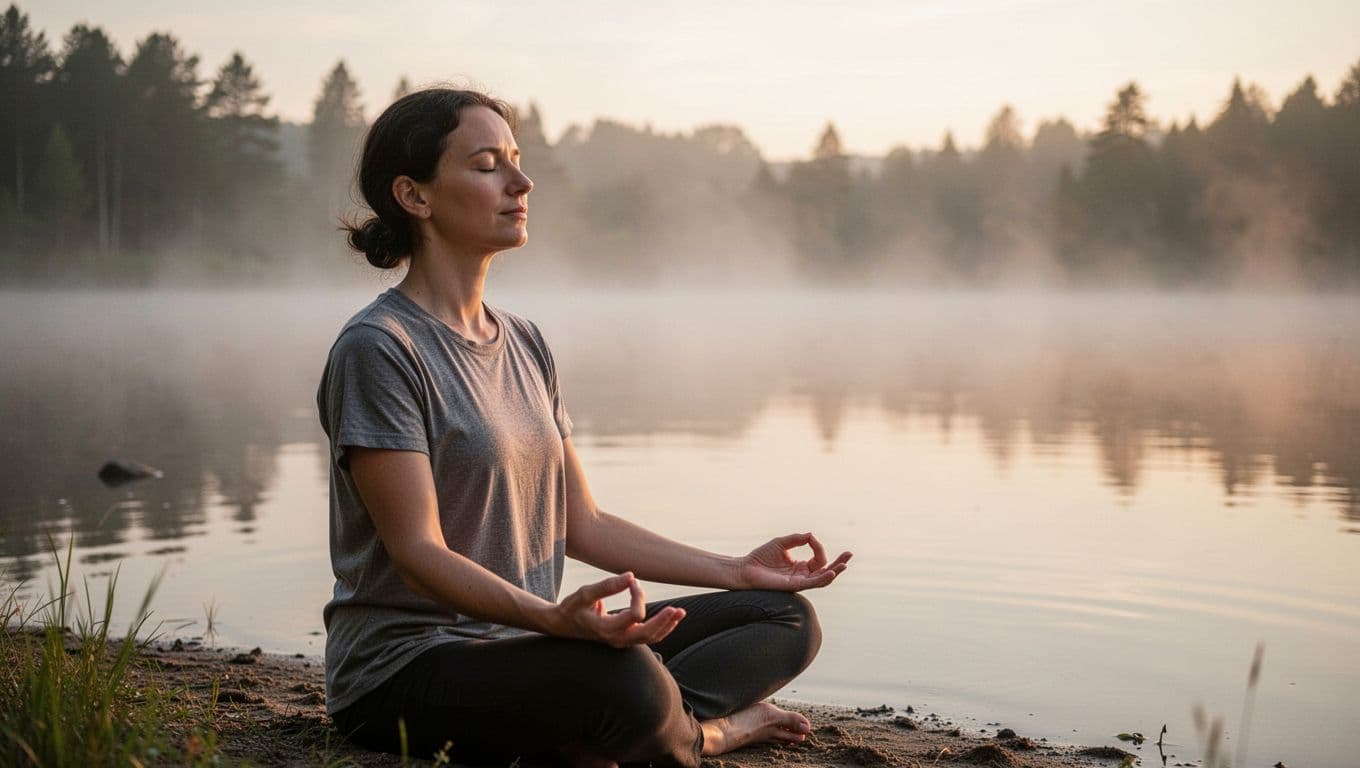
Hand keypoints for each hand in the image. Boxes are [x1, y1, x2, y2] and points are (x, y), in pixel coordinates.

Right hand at [552, 571, 684, 647]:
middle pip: (647, 634)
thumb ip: (608, 585)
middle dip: (664, 621)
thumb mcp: (585, 593)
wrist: (562, 625)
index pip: (634, 615)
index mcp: (606, 629)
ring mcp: (621, 641)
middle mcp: (616, 639)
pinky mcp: (624, 639)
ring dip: (666, 626)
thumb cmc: (573, 607)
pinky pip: (647, 637)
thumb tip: (631, 575)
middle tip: (678, 609)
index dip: (638, 596)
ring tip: (680, 613)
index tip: (632, 581)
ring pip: (650, 638)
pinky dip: (660, 628)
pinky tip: (670, 617)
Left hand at [737, 532, 851, 591]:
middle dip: (839, 563)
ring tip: (844, 565)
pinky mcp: (793, 586)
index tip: (810, 538)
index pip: (818, 558)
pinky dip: (822, 578)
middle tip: (849, 554)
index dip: (818, 547)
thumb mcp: (781, 543)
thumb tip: (811, 535)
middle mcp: (802, 575)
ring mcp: (799, 582)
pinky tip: (830, 572)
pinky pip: (811, 583)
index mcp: (800, 566)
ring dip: (834, 572)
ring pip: (822, 579)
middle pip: (825, 571)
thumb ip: (797, 539)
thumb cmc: (761, 557)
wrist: (745, 568)